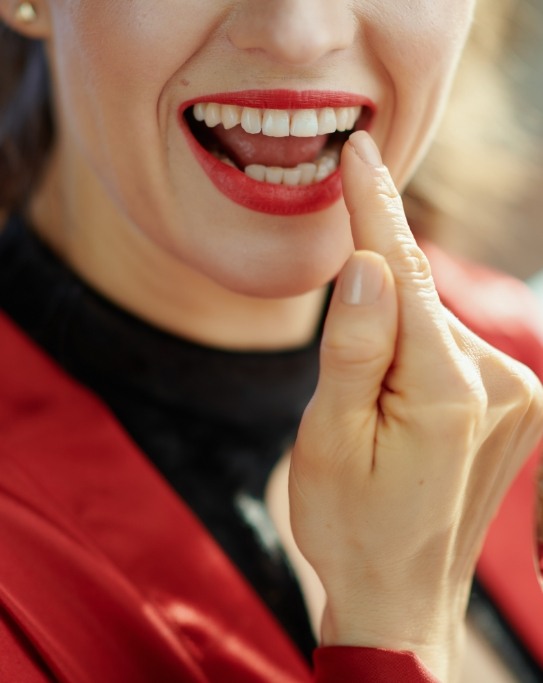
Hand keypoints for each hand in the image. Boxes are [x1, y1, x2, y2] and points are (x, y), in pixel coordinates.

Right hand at [288, 131, 542, 679]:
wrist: (401, 595)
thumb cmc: (351, 524)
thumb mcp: (327, 439)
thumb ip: (352, 348)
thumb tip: (366, 265)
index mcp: (446, 393)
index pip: (404, 274)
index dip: (373, 210)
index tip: (359, 152)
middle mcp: (500, 386)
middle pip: (419, 300)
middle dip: (373, 294)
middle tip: (344, 368)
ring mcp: (518, 397)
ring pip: (434, 325)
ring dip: (393, 336)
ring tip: (368, 411)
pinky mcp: (517, 407)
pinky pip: (452, 350)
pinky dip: (416, 352)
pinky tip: (396, 402)